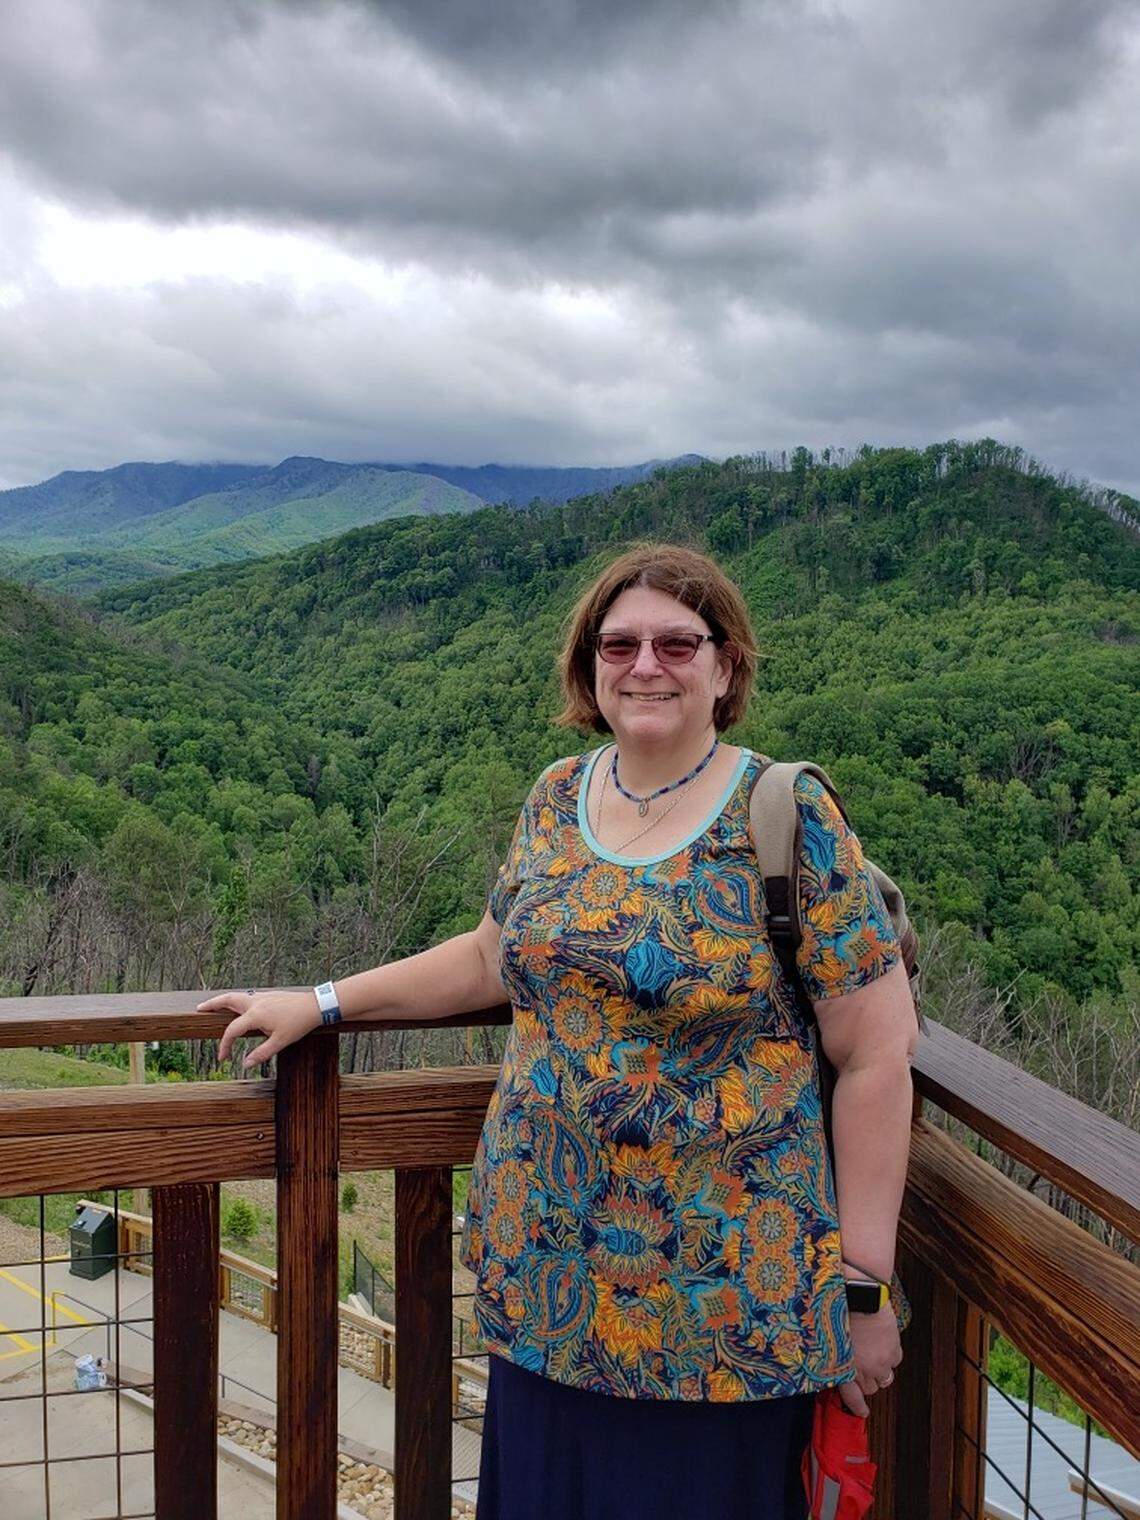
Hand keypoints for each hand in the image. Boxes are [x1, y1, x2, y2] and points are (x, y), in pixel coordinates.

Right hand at [199, 988, 321, 1069]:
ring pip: (237, 996)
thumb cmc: (299, 1024)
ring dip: (223, 1000)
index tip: (223, 1058)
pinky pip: (246, 996)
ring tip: (213, 1006)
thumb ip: (261, 1053)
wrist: (315, 1005)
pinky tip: (238, 1007)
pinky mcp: (269, 995)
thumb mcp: (280, 1042)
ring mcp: (262, 996)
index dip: (224, 1045)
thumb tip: (245, 1064)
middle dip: (212, 1005)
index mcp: (255, 1014)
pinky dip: (236, 1000)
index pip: (232, 1030)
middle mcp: (255, 1002)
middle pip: (227, 1000)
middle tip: (199, 1009)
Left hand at [839, 1306, 902, 1417]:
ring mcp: (881, 1362)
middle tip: (862, 1368)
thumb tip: (837, 1363)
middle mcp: (864, 1369)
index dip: (857, 1406)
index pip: (852, 1396)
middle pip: (871, 1388)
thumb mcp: (830, 1336)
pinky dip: (891, 1355)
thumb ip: (835, 1355)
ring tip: (873, 1355)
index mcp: (845, 1366)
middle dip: (866, 1380)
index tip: (862, 1412)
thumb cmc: (841, 1311)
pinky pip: (895, 1361)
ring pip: (885, 1377)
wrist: (862, 1295)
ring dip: (880, 1370)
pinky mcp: (894, 1351)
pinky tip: (883, 1343)